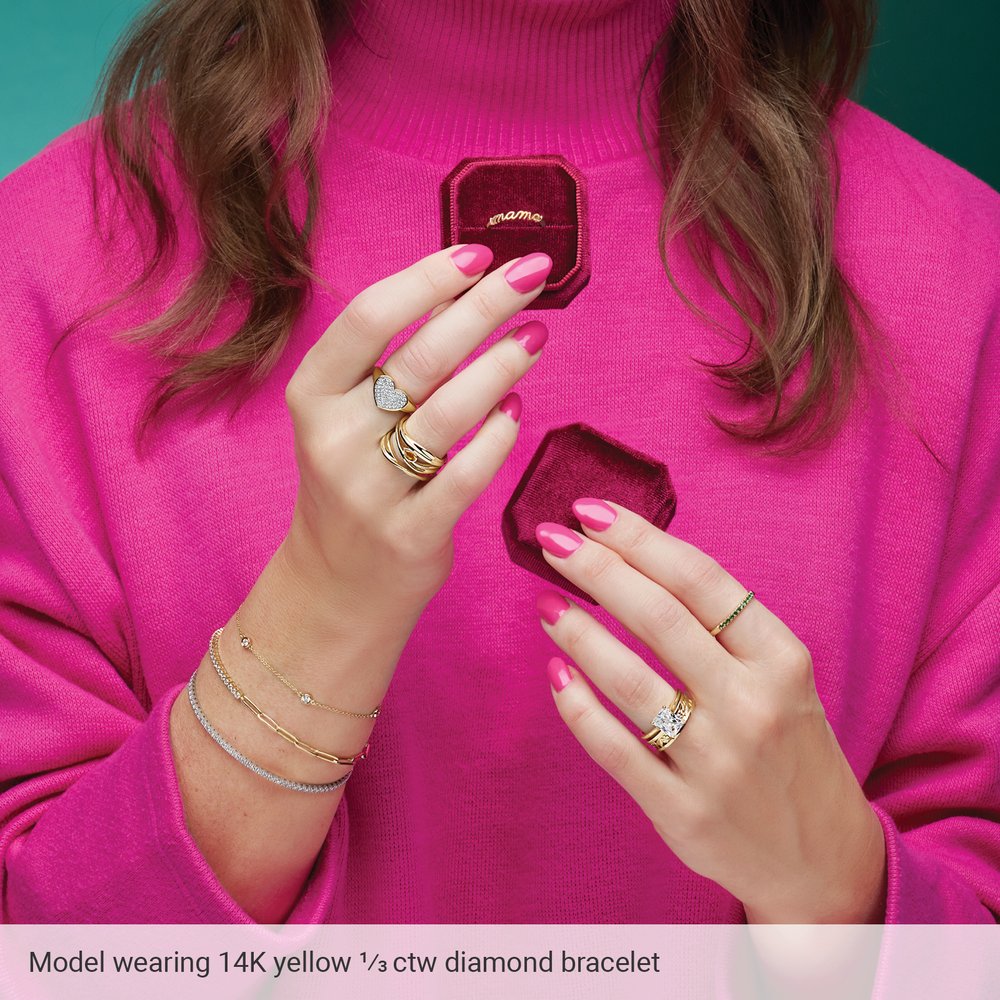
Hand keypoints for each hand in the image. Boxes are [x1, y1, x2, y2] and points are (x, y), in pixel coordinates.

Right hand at [281, 244, 551, 633]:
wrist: (337, 585)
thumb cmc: (354, 483)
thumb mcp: (349, 418)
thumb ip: (393, 359)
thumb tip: (463, 288)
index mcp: (311, 396)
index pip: (368, 319)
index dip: (427, 279)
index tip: (477, 253)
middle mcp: (334, 440)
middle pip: (420, 358)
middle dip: (484, 306)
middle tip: (532, 273)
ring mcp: (369, 491)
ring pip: (449, 413)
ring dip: (502, 364)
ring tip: (537, 334)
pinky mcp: (409, 534)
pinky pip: (467, 474)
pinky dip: (498, 435)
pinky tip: (516, 407)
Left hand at [534, 499, 887, 922]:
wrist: (822, 856)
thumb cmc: (790, 745)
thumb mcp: (782, 676)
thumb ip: (723, 626)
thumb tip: (635, 560)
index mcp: (783, 660)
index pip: (701, 580)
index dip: (640, 538)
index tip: (592, 511)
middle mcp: (753, 706)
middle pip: (660, 618)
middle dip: (598, 569)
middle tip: (552, 540)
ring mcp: (716, 763)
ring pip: (630, 681)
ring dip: (578, 634)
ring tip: (547, 603)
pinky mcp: (681, 811)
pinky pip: (613, 749)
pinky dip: (577, 707)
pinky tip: (556, 674)